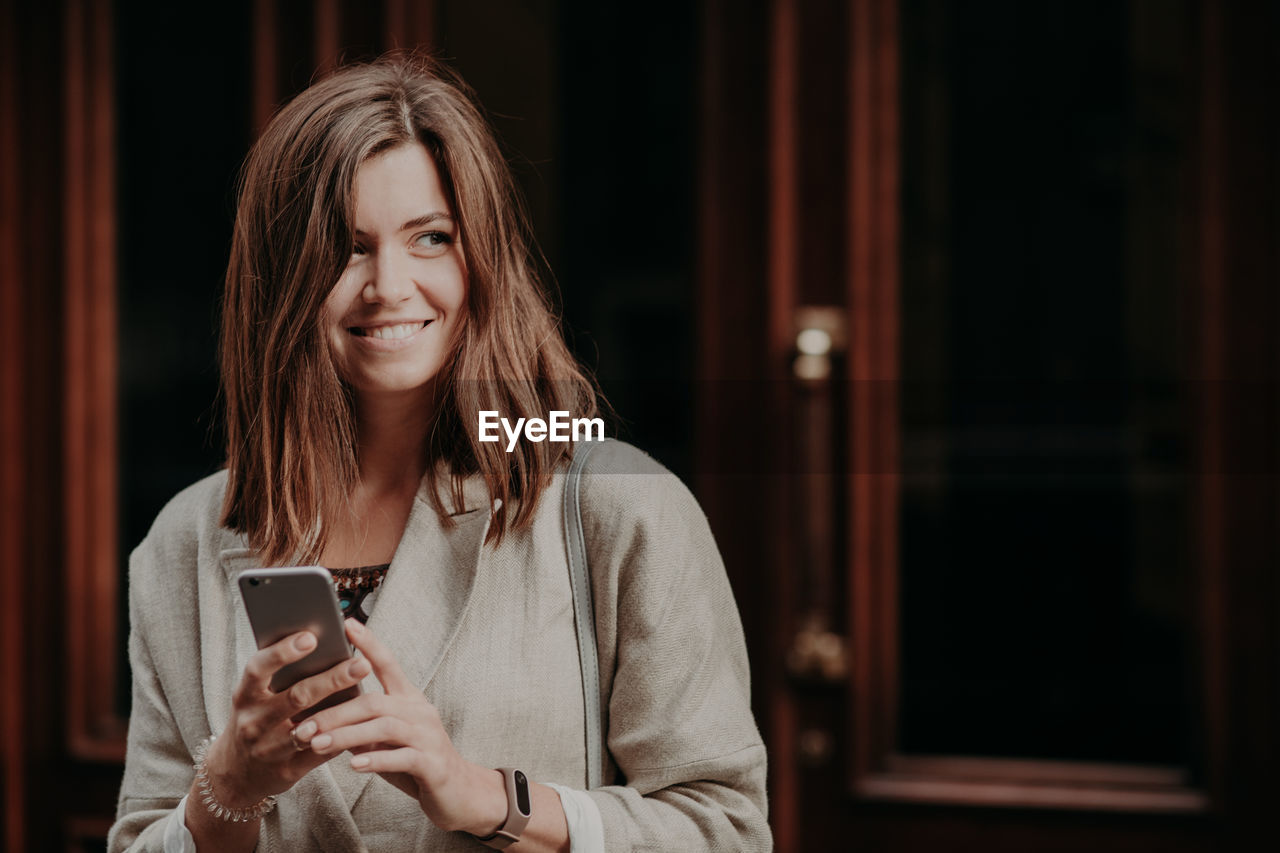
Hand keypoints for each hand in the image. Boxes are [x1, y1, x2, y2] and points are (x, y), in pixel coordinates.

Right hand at [206, 630, 372, 806]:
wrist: (235, 772)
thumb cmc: (256, 719)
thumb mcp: (255, 696)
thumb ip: (278, 675)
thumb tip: (321, 641)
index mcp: (245, 696)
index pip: (258, 669)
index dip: (282, 652)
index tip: (310, 637)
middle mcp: (253, 722)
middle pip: (296, 697)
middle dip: (331, 680)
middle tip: (361, 663)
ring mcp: (269, 749)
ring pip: (310, 729)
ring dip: (340, 712)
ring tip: (368, 695)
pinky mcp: (287, 770)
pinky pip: (320, 753)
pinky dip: (342, 737)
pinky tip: (362, 725)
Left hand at [299, 620, 507, 835]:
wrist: (457, 792)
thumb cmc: (415, 760)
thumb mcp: (387, 737)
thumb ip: (362, 723)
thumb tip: (320, 715)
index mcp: (409, 698)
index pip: (388, 663)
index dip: (369, 643)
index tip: (346, 624)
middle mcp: (420, 711)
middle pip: (374, 701)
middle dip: (335, 713)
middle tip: (302, 726)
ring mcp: (428, 736)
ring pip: (383, 727)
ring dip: (345, 735)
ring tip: (317, 744)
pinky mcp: (432, 763)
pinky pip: (401, 757)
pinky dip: (375, 759)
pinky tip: (353, 765)